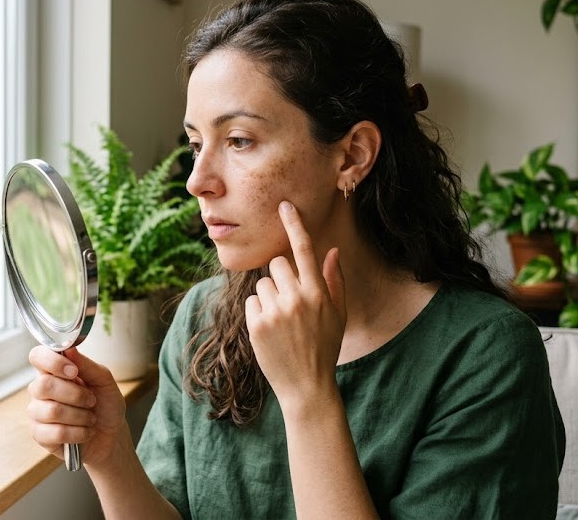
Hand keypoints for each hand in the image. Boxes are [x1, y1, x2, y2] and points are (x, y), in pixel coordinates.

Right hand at [27, 346, 126, 467]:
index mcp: (54, 371)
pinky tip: (85, 432)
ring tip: (90, 418)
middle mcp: (41, 390)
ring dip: (80, 416)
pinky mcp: (40, 435)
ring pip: (52, 411)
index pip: (37, 356)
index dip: (52, 362)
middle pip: (43, 385)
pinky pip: (55, 433)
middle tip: (91, 400)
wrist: (112, 436)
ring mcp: (38, 413)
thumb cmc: (105, 405)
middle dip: (75, 395)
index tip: (74, 371)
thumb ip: (87, 365)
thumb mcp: (104, 381)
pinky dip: (78, 433)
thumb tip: (70, 350)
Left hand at [245, 201, 346, 410]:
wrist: (306, 385)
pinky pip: (252, 301)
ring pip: (262, 283)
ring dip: (269, 296)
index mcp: (318, 292)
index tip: (284, 205)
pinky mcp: (256, 324)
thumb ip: (334, 280)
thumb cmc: (325, 346)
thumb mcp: (338, 314)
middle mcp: (296, 298)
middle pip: (276, 263)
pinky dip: (258, 311)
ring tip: (282, 320)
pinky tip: (271, 330)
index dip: (294, 225)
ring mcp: (275, 311)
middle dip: (280, 276)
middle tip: (289, 300)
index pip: (304, 249)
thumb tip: (331, 251)